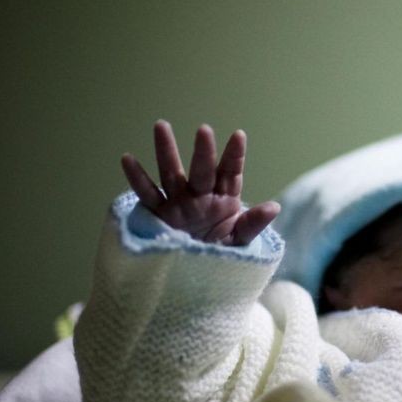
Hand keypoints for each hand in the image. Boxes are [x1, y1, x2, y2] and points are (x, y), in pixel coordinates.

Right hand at [121, 120, 279, 245]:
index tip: (238, 135)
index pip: (231, 172)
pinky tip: (128, 158)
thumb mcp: (240, 241)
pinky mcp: (160, 214)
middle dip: (203, 151)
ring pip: (172, 173)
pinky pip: (148, 195)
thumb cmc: (222, 254)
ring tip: (160, 125)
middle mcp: (201, 195)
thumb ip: (253, 223)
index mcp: (224, 197)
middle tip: (203, 129)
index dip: (234, 155)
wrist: (197, 276)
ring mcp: (179, 202)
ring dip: (166, 151)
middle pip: (202, 170)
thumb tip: (274, 207)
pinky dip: (137, 178)